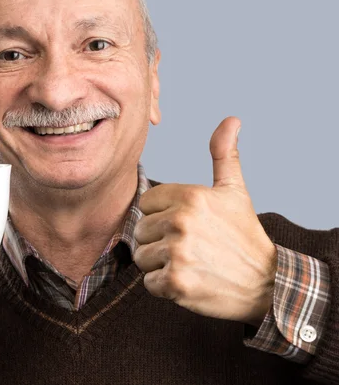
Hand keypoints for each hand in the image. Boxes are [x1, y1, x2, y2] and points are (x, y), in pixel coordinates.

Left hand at [133, 117, 276, 325]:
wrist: (267, 285)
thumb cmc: (244, 236)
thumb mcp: (235, 191)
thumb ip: (224, 155)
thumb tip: (231, 120)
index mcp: (190, 196)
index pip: (145, 203)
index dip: (161, 215)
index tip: (185, 225)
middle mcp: (181, 221)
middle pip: (140, 230)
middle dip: (158, 241)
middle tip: (189, 247)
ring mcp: (178, 253)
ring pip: (141, 256)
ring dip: (159, 265)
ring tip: (189, 263)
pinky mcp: (176, 283)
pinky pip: (148, 283)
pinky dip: (164, 287)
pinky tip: (189, 280)